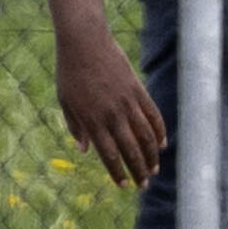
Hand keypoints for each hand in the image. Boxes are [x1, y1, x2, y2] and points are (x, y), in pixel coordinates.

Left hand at [54, 23, 167, 187]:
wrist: (84, 43)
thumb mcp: (65, 101)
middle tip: (143, 185)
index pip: (108, 154)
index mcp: (92, 120)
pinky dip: (159, 131)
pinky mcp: (138, 91)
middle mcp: (112, 115)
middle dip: (138, 170)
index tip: (123, 185)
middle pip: (130, 150)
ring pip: (145, 136)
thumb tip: (84, 151)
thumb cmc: (69, 73)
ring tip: (154, 170)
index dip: (117, 172)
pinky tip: (162, 144)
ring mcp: (127, 103)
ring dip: (152, 156)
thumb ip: (75, 127)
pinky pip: (153, 115)